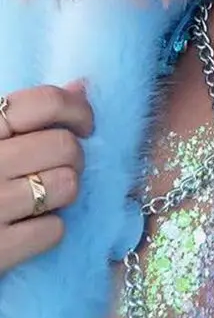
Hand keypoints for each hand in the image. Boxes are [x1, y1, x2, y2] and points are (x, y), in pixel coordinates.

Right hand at [0, 81, 93, 272]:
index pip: (45, 102)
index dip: (77, 110)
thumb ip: (25, 113)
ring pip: (66, 185)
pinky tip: (26, 227)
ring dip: (61, 193)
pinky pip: (53, 229)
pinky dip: (48, 230)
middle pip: (64, 146)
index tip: (85, 125)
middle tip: (56, 168)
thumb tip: (82, 86)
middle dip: (72, 158)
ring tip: (40, 197)